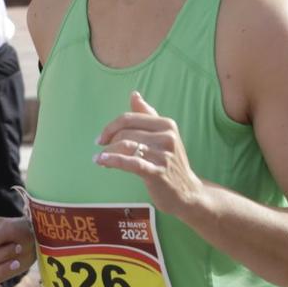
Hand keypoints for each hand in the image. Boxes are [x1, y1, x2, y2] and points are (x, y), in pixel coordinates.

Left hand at [96, 92, 206, 216]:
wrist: (187, 191)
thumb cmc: (171, 163)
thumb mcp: (164, 136)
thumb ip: (148, 115)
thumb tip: (134, 95)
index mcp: (167, 124)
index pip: (130, 118)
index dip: (111, 126)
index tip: (102, 138)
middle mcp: (167, 137)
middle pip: (126, 132)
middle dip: (109, 142)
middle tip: (102, 152)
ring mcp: (163, 155)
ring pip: (125, 146)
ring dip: (107, 153)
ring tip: (100, 160)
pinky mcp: (157, 172)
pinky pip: (130, 162)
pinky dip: (112, 160)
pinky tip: (102, 162)